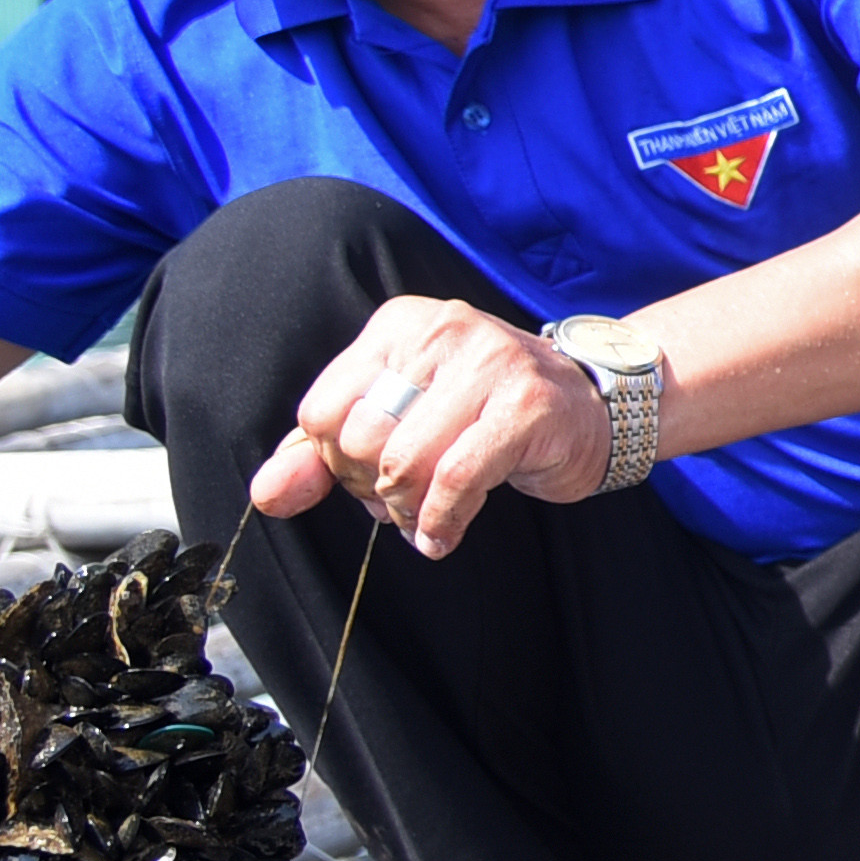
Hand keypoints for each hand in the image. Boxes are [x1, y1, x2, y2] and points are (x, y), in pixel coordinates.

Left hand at [241, 297, 606, 559]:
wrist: (592, 406)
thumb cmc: (483, 415)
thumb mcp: (397, 421)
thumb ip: (323, 455)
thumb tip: (268, 495)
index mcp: (398, 326)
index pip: (321, 414)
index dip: (337, 464)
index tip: (373, 475)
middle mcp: (441, 331)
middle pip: (358, 441)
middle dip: (374, 490)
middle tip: (407, 498)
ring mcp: (490, 362)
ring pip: (403, 464)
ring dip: (410, 512)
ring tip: (429, 515)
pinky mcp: (526, 406)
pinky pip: (455, 479)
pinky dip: (443, 521)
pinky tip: (446, 533)